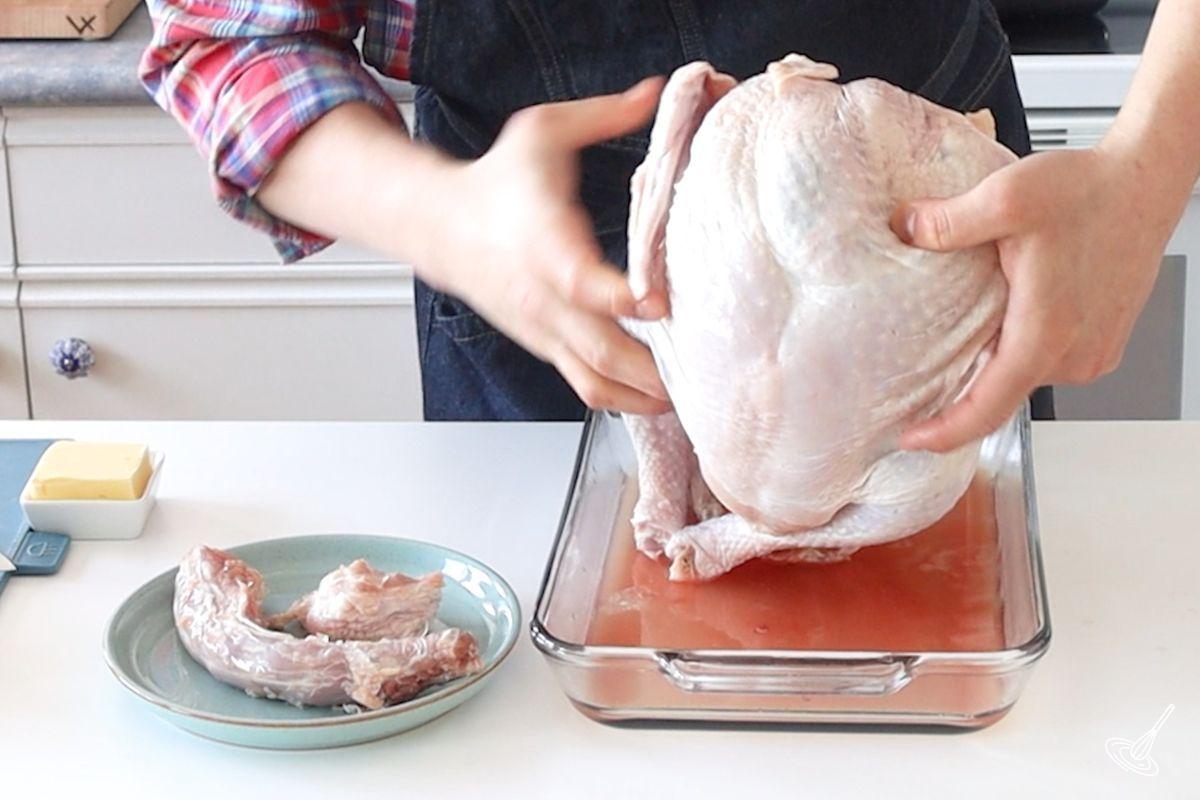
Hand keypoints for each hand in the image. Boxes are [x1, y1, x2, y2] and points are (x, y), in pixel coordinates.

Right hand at [419, 78, 671, 414]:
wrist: (442, 226)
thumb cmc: (497, 181)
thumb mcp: (542, 130)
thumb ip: (603, 115)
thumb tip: (657, 92)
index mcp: (543, 241)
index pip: (580, 281)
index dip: (621, 297)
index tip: (659, 302)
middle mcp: (543, 295)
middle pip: (597, 349)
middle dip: (648, 370)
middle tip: (699, 375)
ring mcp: (544, 328)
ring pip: (592, 380)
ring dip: (640, 397)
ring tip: (688, 401)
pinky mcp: (545, 345)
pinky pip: (584, 385)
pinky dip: (622, 399)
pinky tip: (659, 399)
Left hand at [891, 142, 1184, 451]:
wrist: (1144, 180)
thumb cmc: (1089, 190)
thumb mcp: (1005, 197)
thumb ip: (947, 221)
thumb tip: (903, 230)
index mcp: (1045, 333)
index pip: (988, 408)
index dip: (945, 432)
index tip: (910, 438)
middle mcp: (1073, 354)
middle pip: (1001, 397)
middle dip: (956, 398)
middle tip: (912, 391)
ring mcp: (1092, 354)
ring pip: (1023, 378)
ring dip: (990, 368)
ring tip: (953, 347)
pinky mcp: (1102, 344)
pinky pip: (1046, 364)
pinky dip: (1017, 354)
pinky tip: (997, 327)